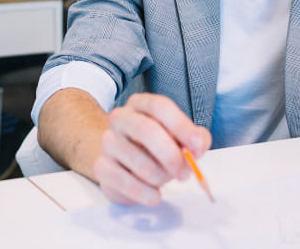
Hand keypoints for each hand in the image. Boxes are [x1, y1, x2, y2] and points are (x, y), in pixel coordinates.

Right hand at [92, 93, 210, 205]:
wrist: (121, 162)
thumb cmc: (154, 148)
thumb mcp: (178, 138)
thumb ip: (195, 138)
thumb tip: (198, 145)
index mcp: (140, 104)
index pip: (160, 107)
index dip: (181, 126)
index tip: (197, 147)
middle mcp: (120, 118)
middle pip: (146, 130)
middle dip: (171, 155)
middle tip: (185, 173)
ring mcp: (107, 141)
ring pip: (139, 162)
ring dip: (160, 177)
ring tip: (164, 179)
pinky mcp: (101, 166)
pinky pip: (126, 182)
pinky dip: (146, 193)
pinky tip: (154, 194)